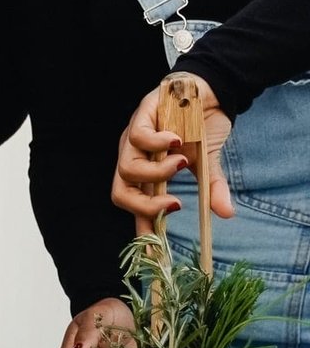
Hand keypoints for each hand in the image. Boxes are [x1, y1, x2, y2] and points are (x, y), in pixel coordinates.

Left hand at [110, 77, 234, 234]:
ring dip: (158, 173)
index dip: (142, 230)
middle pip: (120, 194)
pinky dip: (157, 143)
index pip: (138, 207)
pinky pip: (138, 137)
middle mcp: (134, 158)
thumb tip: (227, 214)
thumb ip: (212, 187)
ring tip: (183, 162)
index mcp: (147, 174)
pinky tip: (177, 141)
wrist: (206, 91)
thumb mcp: (208, 162)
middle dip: (146, 207)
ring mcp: (133, 139)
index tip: (152, 256)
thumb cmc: (200, 128)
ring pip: (128, 168)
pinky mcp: (141, 116)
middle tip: (175, 205)